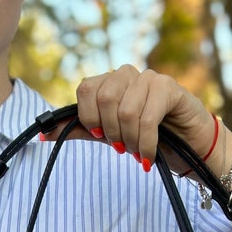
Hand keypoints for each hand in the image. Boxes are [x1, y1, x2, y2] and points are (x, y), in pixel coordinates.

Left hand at [43, 65, 216, 173]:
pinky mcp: (169, 88)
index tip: (100, 136)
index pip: (85, 88)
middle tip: (123, 146)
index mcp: (110, 82)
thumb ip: (79, 131)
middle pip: (105, 97)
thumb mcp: (108, 136)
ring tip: (139, 151)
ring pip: (126, 110)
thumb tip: (43, 135)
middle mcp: (128, 75)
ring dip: (131, 141)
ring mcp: (150, 78)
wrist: (188, 148)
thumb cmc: (147, 139)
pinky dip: (146, 144)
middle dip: (111, 132)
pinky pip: (147, 118)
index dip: (88, 117)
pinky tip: (149, 156)